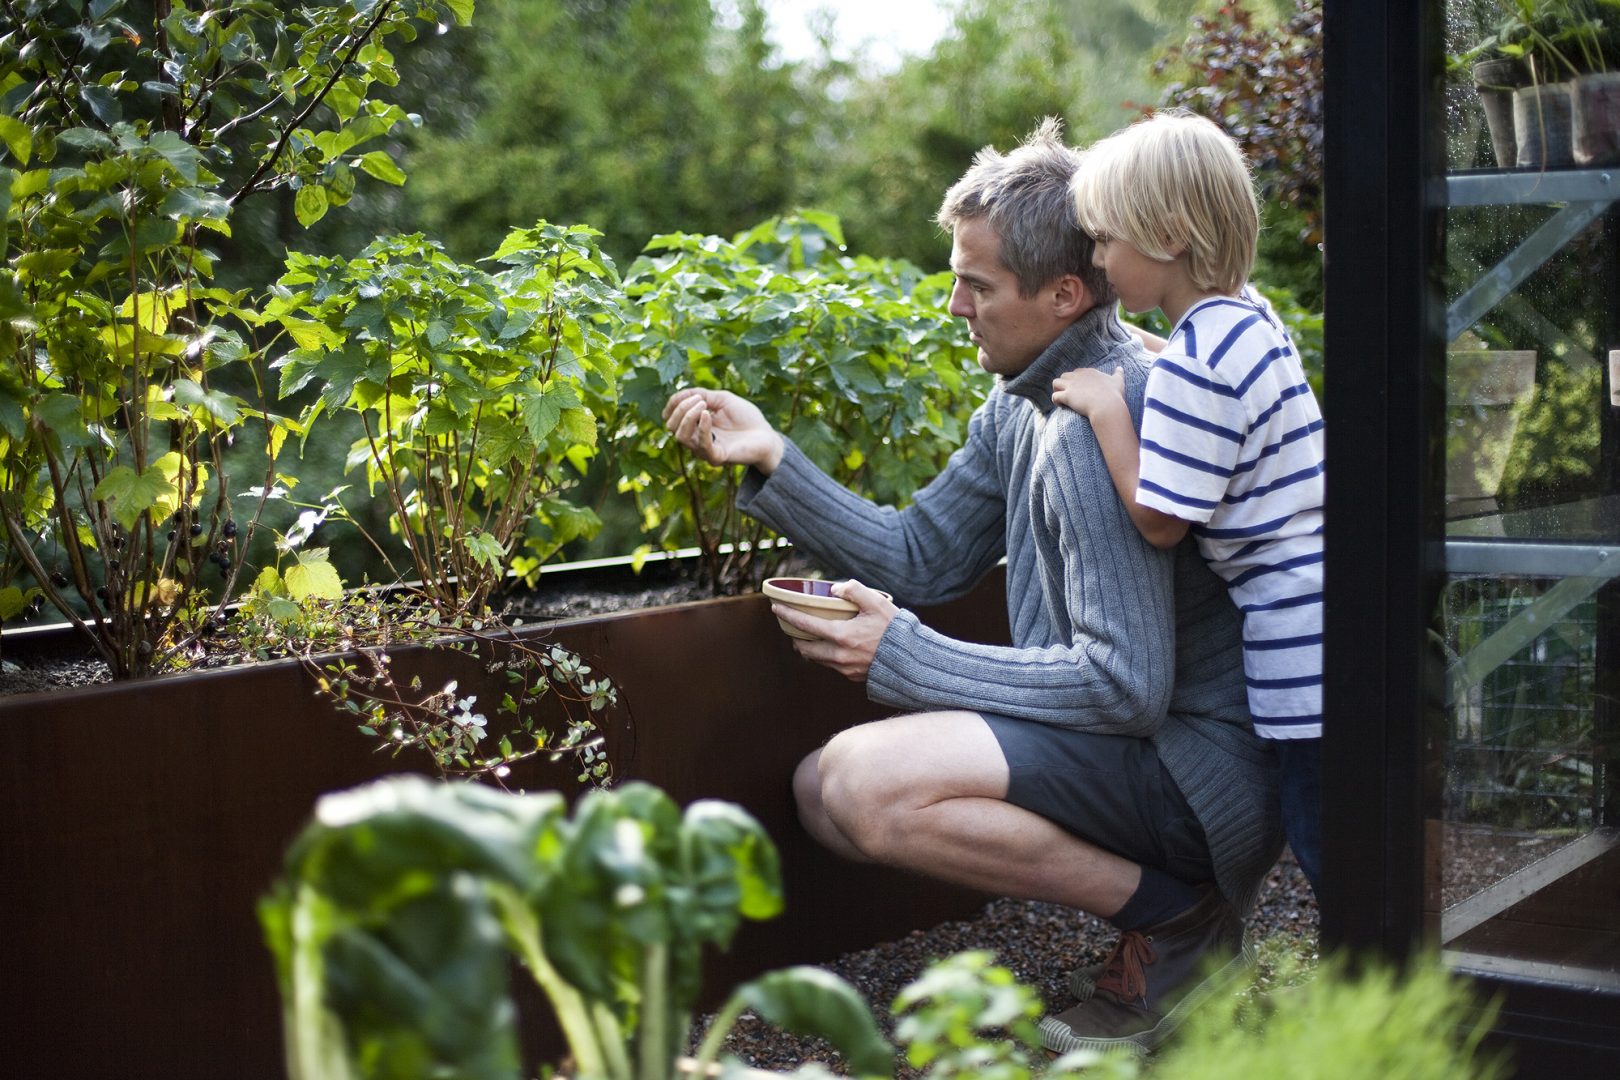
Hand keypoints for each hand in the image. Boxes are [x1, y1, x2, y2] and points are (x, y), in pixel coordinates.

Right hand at [662, 387, 784, 472]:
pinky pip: (701, 444)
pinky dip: (702, 426)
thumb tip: (680, 394)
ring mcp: (705, 450)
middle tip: (700, 399)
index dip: (673, 403)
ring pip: (681, 436)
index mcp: (696, 426)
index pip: (672, 417)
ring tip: (703, 404)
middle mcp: (697, 439)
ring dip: (688, 416)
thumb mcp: (722, 399)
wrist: (767, 435)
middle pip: (672, 426)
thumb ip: (702, 395)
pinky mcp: (716, 457)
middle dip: (681, 408)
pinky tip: (708, 414)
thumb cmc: (746, 417)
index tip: (687, 394)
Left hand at [774, 579, 896, 682]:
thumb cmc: (894, 629)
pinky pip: (832, 666)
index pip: (804, 625)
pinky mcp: (852, 677)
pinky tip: (833, 647)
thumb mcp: (876, 603)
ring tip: (811, 636)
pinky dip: (827, 655)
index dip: (787, 615)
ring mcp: (844, 669)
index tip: (776, 608)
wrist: (912, 661)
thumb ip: (854, 590)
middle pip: (804, 648)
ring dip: (810, 648)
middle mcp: (838, 656)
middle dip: (795, 637)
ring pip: (817, 659)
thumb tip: (835, 589)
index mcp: (841, 636)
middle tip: (793, 626)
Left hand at [1051, 365, 1125, 418]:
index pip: (1078, 372)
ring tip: (1062, 400)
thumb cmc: (1114, 395)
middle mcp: (1079, 376)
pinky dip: (1056, 401)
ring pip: (1055, 383)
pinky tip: (1061, 406)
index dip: (1077, 381)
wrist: (1108, 406)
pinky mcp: (1067, 396)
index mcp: (1089, 372)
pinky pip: (1054, 396)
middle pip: (1065, 376)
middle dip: (1065, 384)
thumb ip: (1118, 374)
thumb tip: (1120, 368)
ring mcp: (1072, 386)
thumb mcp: (1118, 381)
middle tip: (1069, 395)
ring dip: (1057, 390)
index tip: (1080, 390)